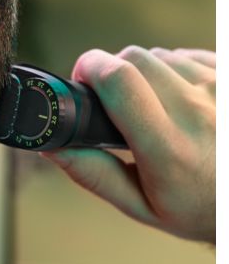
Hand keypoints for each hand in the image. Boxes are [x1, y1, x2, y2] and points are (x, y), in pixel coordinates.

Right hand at [41, 46, 215, 243]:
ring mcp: (220, 91)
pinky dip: (174, 71)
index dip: (90, 68)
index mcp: (170, 151)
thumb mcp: (145, 206)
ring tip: (153, 106)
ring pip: (160, 55)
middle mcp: (199, 114)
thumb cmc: (203, 208)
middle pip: (134, 59)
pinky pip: (187, 55)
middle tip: (113, 99)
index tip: (81, 78)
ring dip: (145, 73)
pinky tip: (179, 99)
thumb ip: (94, 175)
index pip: (120, 81)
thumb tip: (52, 146)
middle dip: (111, 71)